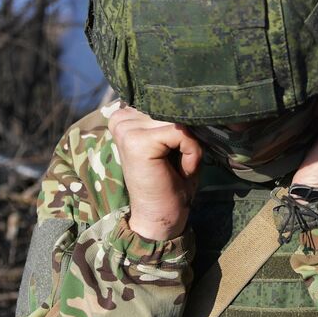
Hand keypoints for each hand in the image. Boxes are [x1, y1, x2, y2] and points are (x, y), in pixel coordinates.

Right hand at [107, 105, 202, 240]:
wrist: (161, 216)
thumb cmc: (172, 180)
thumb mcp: (177, 142)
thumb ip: (178, 118)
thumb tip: (195, 100)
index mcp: (128, 115)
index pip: (168, 99)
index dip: (185, 119)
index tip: (181, 146)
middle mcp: (122, 118)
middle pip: (174, 108)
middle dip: (190, 133)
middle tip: (181, 161)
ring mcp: (127, 129)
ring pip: (178, 120)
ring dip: (191, 144)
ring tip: (180, 165)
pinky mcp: (137, 141)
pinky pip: (181, 133)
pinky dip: (192, 152)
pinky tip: (182, 170)